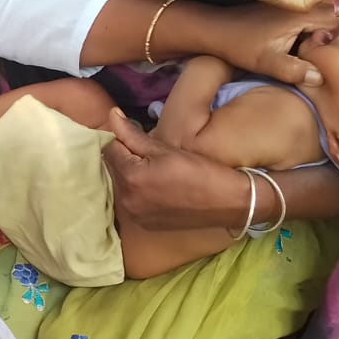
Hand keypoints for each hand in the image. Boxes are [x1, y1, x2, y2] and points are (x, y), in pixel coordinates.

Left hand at [102, 111, 250, 230]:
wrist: (228, 203)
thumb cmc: (199, 171)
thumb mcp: (165, 148)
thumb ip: (133, 133)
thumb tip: (112, 114)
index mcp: (131, 177)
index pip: (110, 149)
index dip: (125, 141)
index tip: (144, 141)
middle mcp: (126, 199)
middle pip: (113, 168)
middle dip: (126, 158)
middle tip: (152, 155)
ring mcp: (134, 215)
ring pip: (120, 185)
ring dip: (130, 175)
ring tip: (156, 171)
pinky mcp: (144, 224)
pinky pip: (130, 201)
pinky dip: (137, 192)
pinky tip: (157, 188)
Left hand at [211, 1, 338, 86]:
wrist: (216, 29)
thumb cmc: (239, 45)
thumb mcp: (265, 62)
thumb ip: (293, 70)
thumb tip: (322, 78)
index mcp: (302, 13)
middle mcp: (304, 4)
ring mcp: (299, 5)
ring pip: (335, 8)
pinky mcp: (294, 9)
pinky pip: (323, 11)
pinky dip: (336, 18)